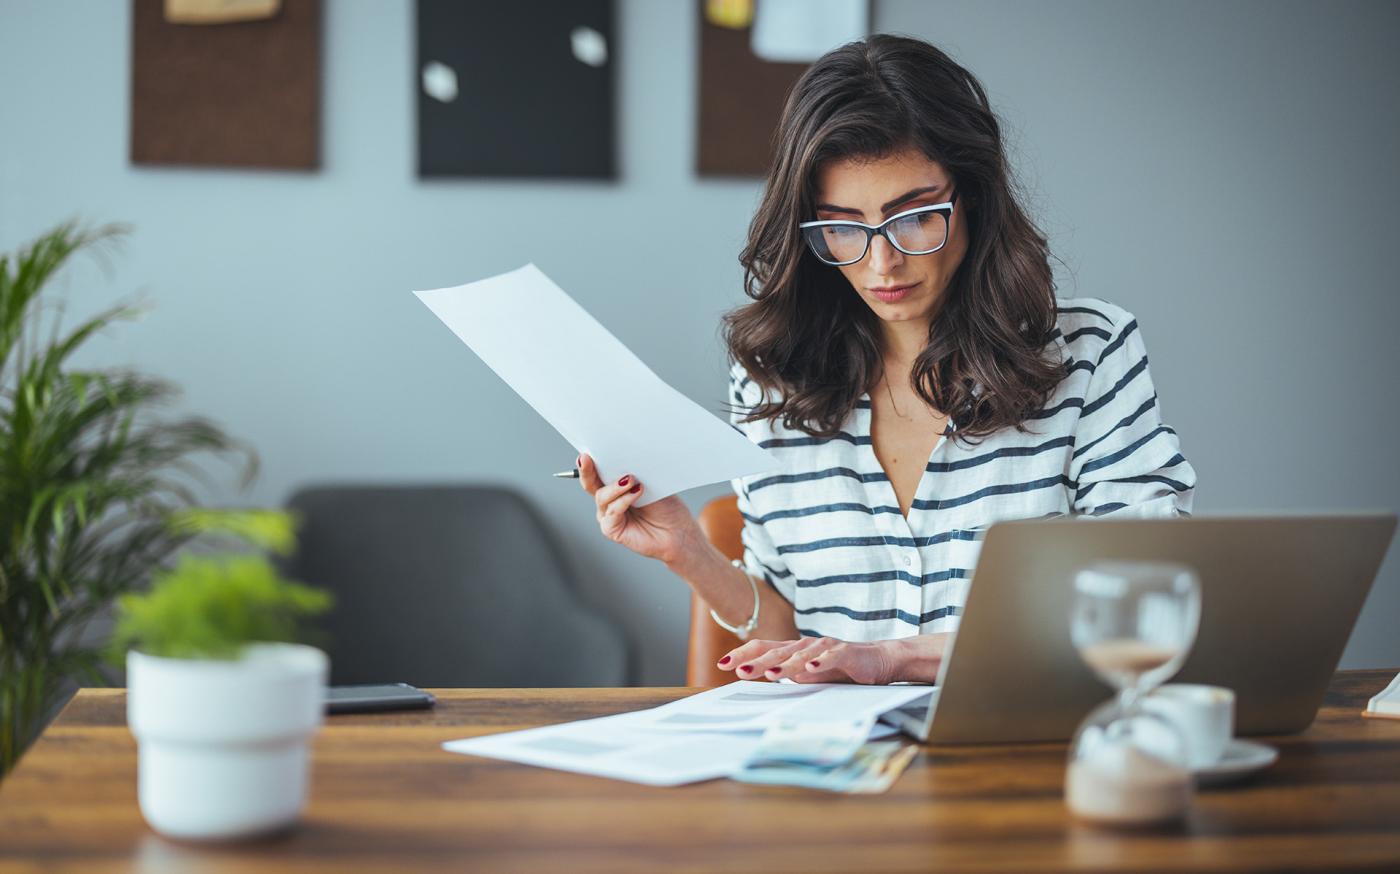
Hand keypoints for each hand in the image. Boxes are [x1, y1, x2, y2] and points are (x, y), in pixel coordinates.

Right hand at [578, 452, 701, 563]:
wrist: (678, 531)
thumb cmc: (666, 507)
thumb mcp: (650, 482)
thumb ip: (633, 473)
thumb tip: (622, 459)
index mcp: (615, 485)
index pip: (597, 471)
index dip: (590, 461)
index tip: (587, 451)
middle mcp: (609, 500)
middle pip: (590, 483)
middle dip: (587, 470)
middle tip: (587, 458)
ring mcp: (608, 514)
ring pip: (602, 497)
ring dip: (616, 486)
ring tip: (632, 480)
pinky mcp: (611, 529)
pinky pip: (612, 512)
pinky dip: (623, 501)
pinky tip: (636, 492)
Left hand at [715, 633, 952, 684]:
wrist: (878, 659)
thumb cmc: (841, 668)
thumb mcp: (809, 675)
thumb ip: (789, 674)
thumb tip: (764, 678)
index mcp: (795, 651)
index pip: (764, 649)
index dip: (743, 654)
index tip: (722, 664)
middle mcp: (806, 645)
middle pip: (777, 651)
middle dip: (756, 661)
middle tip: (737, 670)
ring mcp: (825, 647)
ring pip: (801, 654)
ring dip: (785, 665)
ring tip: (770, 674)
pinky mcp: (845, 652)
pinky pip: (831, 657)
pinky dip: (820, 663)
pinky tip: (810, 670)